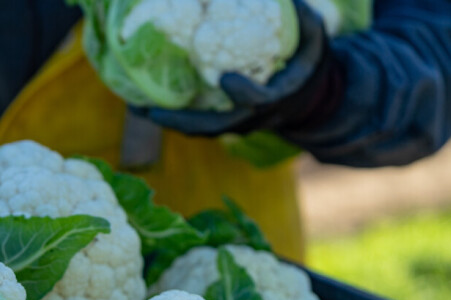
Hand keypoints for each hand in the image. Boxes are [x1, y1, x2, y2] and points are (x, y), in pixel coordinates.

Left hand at [133, 0, 341, 135]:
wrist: (308, 99)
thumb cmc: (307, 62)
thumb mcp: (313, 37)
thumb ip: (302, 17)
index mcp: (277, 96)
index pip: (259, 100)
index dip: (243, 93)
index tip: (226, 79)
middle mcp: (254, 117)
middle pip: (214, 127)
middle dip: (182, 121)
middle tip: (151, 111)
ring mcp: (237, 125)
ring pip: (200, 130)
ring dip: (169, 122)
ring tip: (138, 109)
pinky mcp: (225, 124)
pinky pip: (196, 126)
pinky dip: (173, 119)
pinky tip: (146, 106)